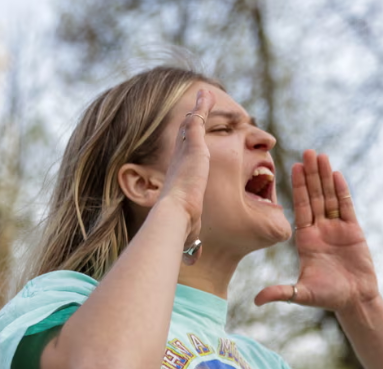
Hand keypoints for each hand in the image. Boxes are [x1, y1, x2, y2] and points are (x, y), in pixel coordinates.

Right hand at [158, 88, 213, 256]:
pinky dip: (202, 107)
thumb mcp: (192, 232)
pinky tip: (207, 93)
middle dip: (193, 124)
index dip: (192, 151)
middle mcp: (180, 163)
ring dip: (198, 110)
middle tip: (199, 110)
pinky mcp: (193, 146)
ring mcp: (185, 153)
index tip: (198, 146)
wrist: (175, 218)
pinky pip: (198, 120)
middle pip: (187, 138)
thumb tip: (193, 261)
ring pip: (191, 125)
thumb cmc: (181, 229)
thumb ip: (193, 243)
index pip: (187, 161)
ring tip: (205, 95)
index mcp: (181, 180)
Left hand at [255, 150, 379, 311]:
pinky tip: (336, 174)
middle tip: (306, 152)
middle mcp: (320, 230)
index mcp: (306, 239)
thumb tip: (256, 301)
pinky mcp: (353, 231)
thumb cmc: (328, 298)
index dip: (297, 187)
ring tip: (321, 156)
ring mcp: (337, 229)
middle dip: (310, 175)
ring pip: (329, 197)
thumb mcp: (302, 294)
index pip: (300, 207)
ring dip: (325, 177)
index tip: (292, 167)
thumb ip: (281, 293)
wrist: (355, 300)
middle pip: (314, 196)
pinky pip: (346, 207)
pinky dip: (341, 190)